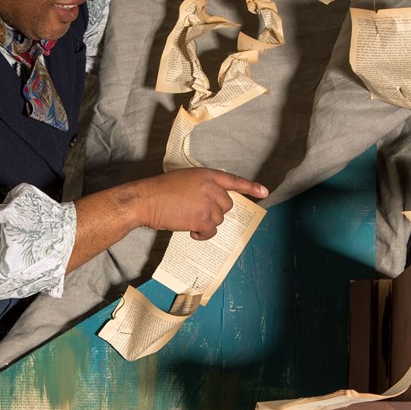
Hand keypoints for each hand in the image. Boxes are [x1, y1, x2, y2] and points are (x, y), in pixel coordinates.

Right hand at [132, 168, 267, 239]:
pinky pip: (211, 232)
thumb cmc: (160, 190)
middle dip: (215, 212)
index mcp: (207, 175)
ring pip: (218, 220)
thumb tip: (212, 201)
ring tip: (187, 219)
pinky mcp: (202, 219)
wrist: (146, 199)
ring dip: (206, 223)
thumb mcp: (185, 179)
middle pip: (227, 206)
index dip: (251, 187)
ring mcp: (208, 203)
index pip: (234, 181)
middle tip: (196, 212)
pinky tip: (190, 230)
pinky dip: (202, 234)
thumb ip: (202, 185)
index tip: (264, 192)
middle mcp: (211, 187)